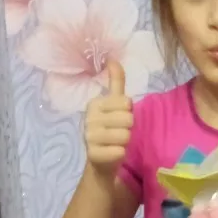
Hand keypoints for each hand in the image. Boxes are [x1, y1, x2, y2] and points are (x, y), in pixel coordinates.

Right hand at [84, 61, 132, 175]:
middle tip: (117, 131)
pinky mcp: (93, 154)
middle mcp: (89, 118)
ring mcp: (89, 137)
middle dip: (128, 127)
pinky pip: (119, 151)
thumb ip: (116, 82)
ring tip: (115, 142)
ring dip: (125, 141)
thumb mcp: (114, 103)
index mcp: (94, 103)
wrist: (100, 158)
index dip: (128, 111)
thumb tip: (113, 58)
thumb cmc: (110, 127)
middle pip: (128, 119)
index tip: (118, 116)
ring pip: (125, 136)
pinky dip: (120, 153)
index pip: (126, 102)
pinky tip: (112, 152)